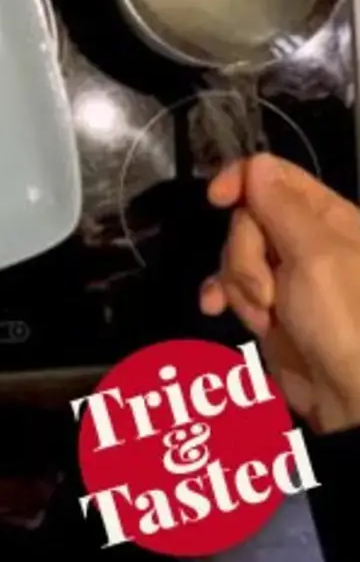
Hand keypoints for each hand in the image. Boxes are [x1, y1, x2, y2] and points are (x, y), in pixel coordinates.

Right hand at [200, 153, 359, 434]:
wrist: (351, 397)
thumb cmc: (345, 320)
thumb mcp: (317, 256)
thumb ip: (282, 207)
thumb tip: (256, 164)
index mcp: (329, 219)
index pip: (275, 176)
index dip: (242, 181)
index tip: (216, 198)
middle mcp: (306, 241)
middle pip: (246, 219)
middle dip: (244, 253)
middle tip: (267, 289)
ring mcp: (285, 275)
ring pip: (235, 255)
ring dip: (239, 283)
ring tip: (264, 314)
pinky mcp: (269, 306)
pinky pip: (230, 286)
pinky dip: (222, 295)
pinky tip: (215, 308)